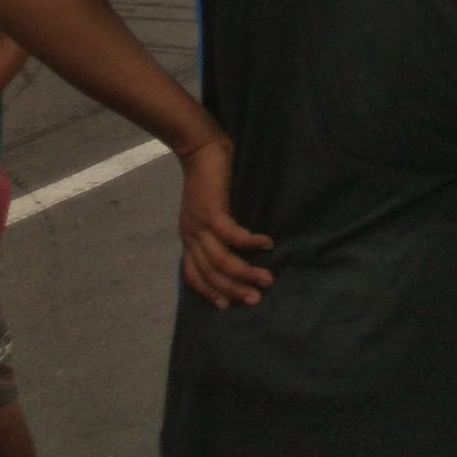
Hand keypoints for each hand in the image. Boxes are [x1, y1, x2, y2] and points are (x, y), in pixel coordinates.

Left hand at [176, 138, 273, 308]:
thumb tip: (231, 247)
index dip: (210, 292)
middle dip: (233, 290)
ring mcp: (200, 225)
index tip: (228, 305)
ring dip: (245, 272)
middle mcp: (191, 237)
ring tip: (267, 278)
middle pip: (210, 274)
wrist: (200, 151)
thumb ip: (212, 229)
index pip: (194, 276)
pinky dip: (249, 242)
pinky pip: (232, 235)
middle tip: (256, 299)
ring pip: (221, 260)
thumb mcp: (205, 211)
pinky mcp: (212, 211)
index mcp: (188, 239)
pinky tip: (267, 243)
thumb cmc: (207, 179)